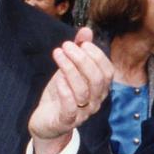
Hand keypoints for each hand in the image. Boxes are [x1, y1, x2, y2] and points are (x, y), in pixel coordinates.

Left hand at [29, 27, 113, 153]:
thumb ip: (79, 50)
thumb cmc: (60, 95)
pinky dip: (64, 90)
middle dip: (82, 59)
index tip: (82, 43)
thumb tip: (86, 30)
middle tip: (66, 46)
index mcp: (99, 89)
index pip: (107, 71)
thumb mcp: (69, 70)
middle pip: (97, 79)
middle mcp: (94, 102)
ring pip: (82, 90)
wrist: (46, 123)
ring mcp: (82, 113)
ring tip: (58, 54)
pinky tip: (57, 78)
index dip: (97, 55)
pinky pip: (70, 106)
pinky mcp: (66, 121)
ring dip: (69, 69)